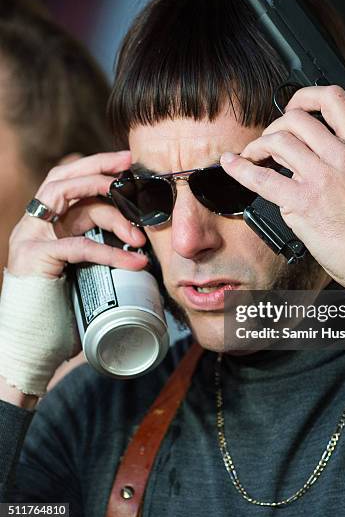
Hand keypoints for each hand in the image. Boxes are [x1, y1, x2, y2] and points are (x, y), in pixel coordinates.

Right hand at [0, 151, 148, 394]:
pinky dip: (111, 252)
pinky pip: (78, 245)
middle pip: (64, 177)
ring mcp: (29, 238)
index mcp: (47, 224)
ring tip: (140, 230)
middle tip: (131, 165)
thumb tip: (142, 244)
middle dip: (99, 166)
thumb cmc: (61, 315)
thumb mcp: (85, 274)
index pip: (69, 181)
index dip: (97, 167)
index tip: (129, 164)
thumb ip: (101, 251)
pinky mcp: (33, 258)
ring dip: (108, 207)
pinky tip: (137, 262)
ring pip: (66, 197)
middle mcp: (35, 225)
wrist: (30, 352)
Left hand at [220, 85, 344, 293]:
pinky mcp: (303, 202)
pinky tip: (232, 165)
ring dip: (257, 147)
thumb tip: (310, 155)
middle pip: (296, 119)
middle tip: (268, 142)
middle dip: (275, 127)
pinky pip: (262, 178)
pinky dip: (240, 169)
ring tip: (253, 157)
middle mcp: (341, 156)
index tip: (294, 106)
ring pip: (278, 141)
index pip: (333, 100)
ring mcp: (321, 177)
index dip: (306, 96)